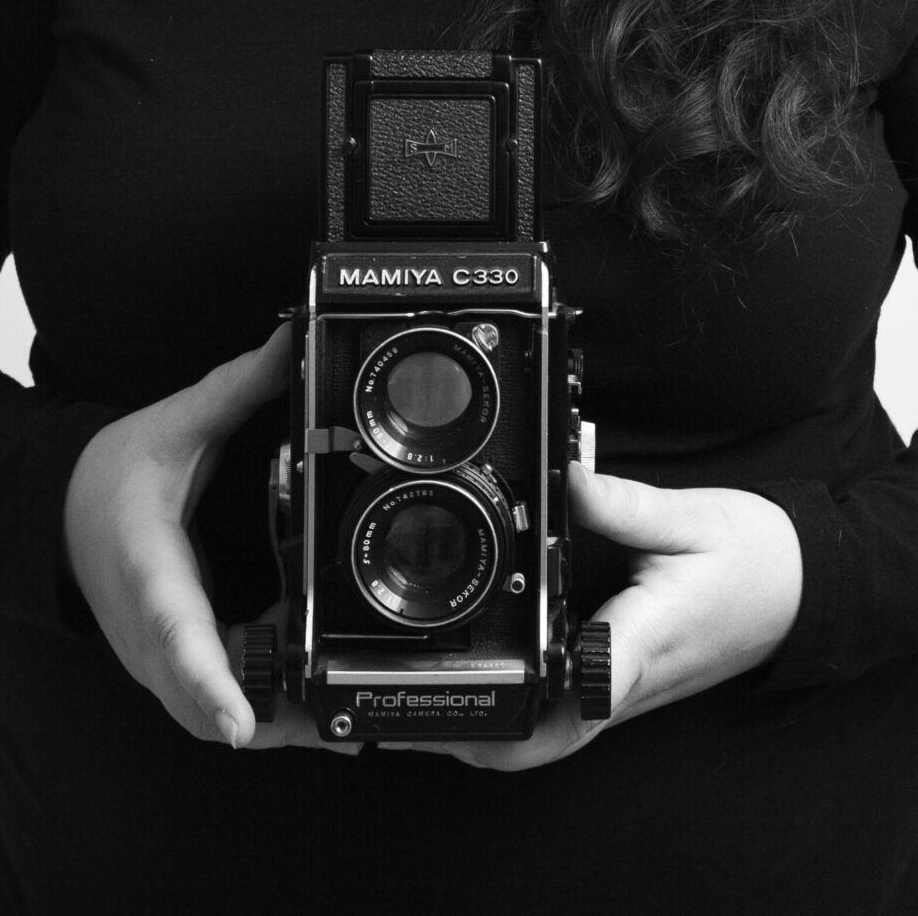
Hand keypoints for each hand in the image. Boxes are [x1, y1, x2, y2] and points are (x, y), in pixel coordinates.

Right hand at [63, 324, 354, 752]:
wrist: (54, 513)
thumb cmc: (108, 477)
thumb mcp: (174, 424)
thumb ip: (237, 386)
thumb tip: (293, 343)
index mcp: (150, 576)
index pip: (177, 638)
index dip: (211, 684)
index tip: (241, 723)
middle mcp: (149, 639)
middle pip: (208, 710)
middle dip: (275, 719)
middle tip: (339, 707)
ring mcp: (156, 666)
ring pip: (216, 722)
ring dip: (276, 714)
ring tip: (331, 680)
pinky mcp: (167, 675)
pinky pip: (217, 709)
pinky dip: (263, 700)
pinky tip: (300, 664)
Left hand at [381, 465, 804, 770]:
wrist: (807, 588)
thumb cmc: (756, 558)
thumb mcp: (689, 516)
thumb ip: (620, 503)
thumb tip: (564, 480)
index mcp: (642, 642)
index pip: (574, 692)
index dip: (517, 705)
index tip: (463, 697)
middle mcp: (630, 682)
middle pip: (545, 739)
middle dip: (478, 737)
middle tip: (412, 715)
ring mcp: (627, 691)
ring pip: (553, 736)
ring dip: (494, 730)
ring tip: (429, 700)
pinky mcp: (627, 684)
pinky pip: (567, 714)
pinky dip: (523, 709)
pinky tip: (488, 676)